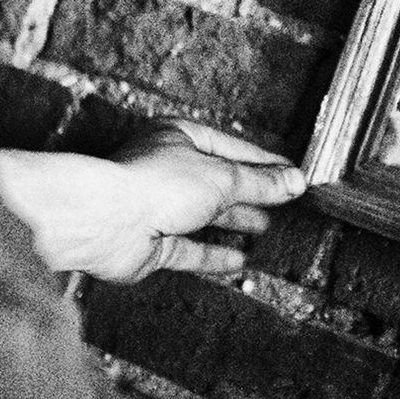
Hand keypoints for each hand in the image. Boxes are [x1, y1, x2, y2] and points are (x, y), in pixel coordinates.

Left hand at [0, 121, 306, 283]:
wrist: (104, 220)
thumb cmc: (154, 183)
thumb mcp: (222, 177)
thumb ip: (260, 183)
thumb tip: (295, 181)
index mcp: (178, 138)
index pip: (231, 147)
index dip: (264, 163)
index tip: (292, 177)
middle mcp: (165, 171)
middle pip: (216, 182)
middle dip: (249, 193)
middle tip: (283, 203)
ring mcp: (156, 208)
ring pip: (202, 216)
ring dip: (233, 222)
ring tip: (265, 227)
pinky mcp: (150, 244)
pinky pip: (189, 250)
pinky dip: (214, 254)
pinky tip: (240, 261)